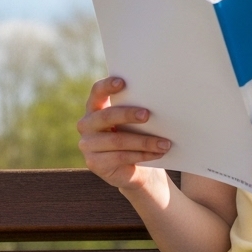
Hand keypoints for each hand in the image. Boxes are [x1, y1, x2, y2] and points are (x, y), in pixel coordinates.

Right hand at [77, 76, 171, 191]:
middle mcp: (87, 124)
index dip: (107, 86)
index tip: (122, 82)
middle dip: (128, 114)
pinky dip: (143, 155)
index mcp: (95, 108)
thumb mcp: (134, 122)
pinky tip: (157, 153)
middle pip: (106, 116)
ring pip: (118, 140)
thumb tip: (158, 102)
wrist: (132, 169)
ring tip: (164, 143)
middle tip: (147, 115)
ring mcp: (88, 145)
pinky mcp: (94, 163)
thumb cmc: (135, 137)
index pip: (97, 92)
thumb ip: (136, 109)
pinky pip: (121, 157)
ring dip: (144, 141)